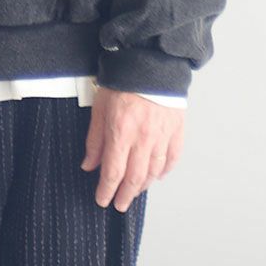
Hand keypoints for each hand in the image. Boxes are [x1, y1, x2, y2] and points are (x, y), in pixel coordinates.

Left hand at [80, 86, 183, 209]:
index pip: (113, 173)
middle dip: (125, 195)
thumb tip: (89, 164)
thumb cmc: (123, 80)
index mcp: (121, 134)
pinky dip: (165, 169)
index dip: (106, 191)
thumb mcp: (99, 108)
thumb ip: (95, 139)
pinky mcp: (176, 129)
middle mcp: (143, 139)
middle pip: (135, 178)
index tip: (102, 200)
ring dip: (144, 185)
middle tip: (120, 204)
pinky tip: (159, 175)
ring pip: (154, 171)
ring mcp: (162, 135)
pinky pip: (172, 156)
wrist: (151, 61)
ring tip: (135, 191)